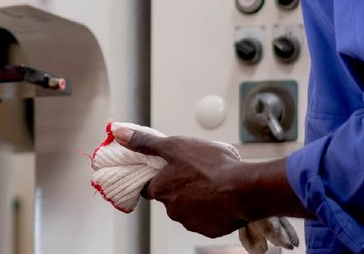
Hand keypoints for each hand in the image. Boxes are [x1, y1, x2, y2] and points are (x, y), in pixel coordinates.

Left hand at [115, 125, 248, 238]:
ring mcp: (191, 222)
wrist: (244, 189)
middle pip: (170, 197)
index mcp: (161, 189)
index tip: (165, 171)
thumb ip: (145, 142)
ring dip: (197, 198)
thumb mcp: (175, 145)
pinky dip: (212, 210)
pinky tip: (221, 197)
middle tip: (197, 173)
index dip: (156, 178)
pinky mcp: (210, 230)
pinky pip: (207, 219)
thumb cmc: (211, 166)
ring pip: (189, 209)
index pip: (148, 187)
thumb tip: (119, 133)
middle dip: (180, 186)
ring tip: (213, 183)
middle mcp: (172, 209)